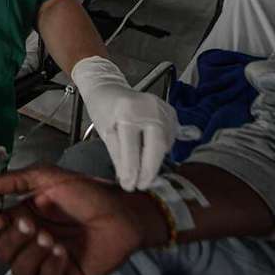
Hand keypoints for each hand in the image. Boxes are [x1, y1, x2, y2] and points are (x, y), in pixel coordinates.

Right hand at [0, 166, 163, 274]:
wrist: (124, 213)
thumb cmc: (88, 193)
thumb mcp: (49, 177)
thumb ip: (16, 180)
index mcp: (23, 217)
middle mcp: (31, 241)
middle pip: (3, 252)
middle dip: (13, 240)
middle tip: (32, 225)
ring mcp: (47, 261)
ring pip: (20, 271)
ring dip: (31, 255)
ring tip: (51, 239)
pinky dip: (50, 268)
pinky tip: (63, 253)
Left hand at [71, 57, 196, 189]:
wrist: (109, 87)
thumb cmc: (103, 109)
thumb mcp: (105, 132)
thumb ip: (118, 155)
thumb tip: (127, 179)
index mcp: (128, 112)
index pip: (133, 147)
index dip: (132, 170)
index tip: (130, 186)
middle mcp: (149, 109)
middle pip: (157, 146)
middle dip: (150, 170)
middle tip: (141, 186)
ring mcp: (163, 109)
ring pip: (166, 143)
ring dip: (155, 161)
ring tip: (144, 173)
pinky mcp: (171, 112)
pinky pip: (170, 137)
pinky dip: (162, 150)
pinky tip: (152, 157)